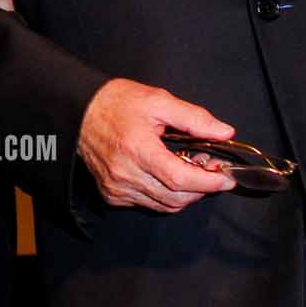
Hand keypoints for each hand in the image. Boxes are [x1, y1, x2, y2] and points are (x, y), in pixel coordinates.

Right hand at [75, 78, 239, 211]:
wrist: (79, 111)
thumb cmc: (116, 103)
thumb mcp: (158, 101)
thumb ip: (194, 118)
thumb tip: (225, 132)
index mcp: (137, 149)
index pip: (181, 178)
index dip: (209, 182)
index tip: (226, 178)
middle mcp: (125, 174)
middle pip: (177, 197)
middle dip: (201, 187)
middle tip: (208, 167)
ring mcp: (117, 187)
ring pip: (165, 205)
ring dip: (184, 192)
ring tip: (187, 169)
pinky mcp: (112, 194)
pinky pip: (148, 204)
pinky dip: (164, 195)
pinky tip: (164, 175)